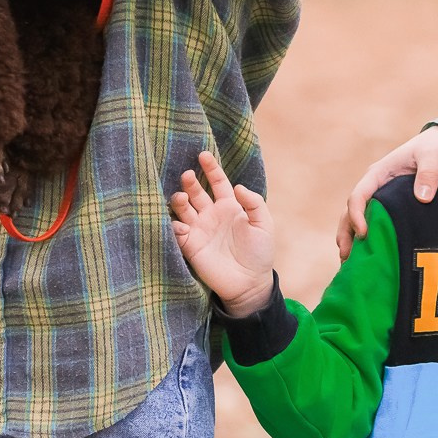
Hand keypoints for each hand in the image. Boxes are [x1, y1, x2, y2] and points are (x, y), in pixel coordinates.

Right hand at [169, 150, 276, 315]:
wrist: (250, 283)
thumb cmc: (259, 253)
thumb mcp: (263, 225)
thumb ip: (254, 204)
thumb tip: (237, 186)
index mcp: (229, 206)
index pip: (218, 182)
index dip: (211, 168)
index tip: (203, 155)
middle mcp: (211, 214)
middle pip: (196, 192)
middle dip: (190, 182)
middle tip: (187, 175)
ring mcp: (199, 229)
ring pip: (183, 209)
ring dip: (179, 200)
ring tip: (180, 197)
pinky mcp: (190, 245)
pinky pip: (177, 231)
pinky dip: (174, 225)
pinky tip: (178, 223)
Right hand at [334, 125, 437, 259]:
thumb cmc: (436, 147)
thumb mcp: (433, 156)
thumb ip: (428, 174)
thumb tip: (422, 197)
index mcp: (379, 173)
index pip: (358, 195)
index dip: (356, 215)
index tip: (364, 234)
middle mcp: (374, 185)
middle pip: (350, 210)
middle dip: (346, 233)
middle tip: (346, 257)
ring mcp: (380, 195)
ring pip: (357, 218)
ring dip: (351, 238)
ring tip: (350, 263)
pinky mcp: (389, 205)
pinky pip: (372, 221)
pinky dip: (366, 238)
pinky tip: (368, 256)